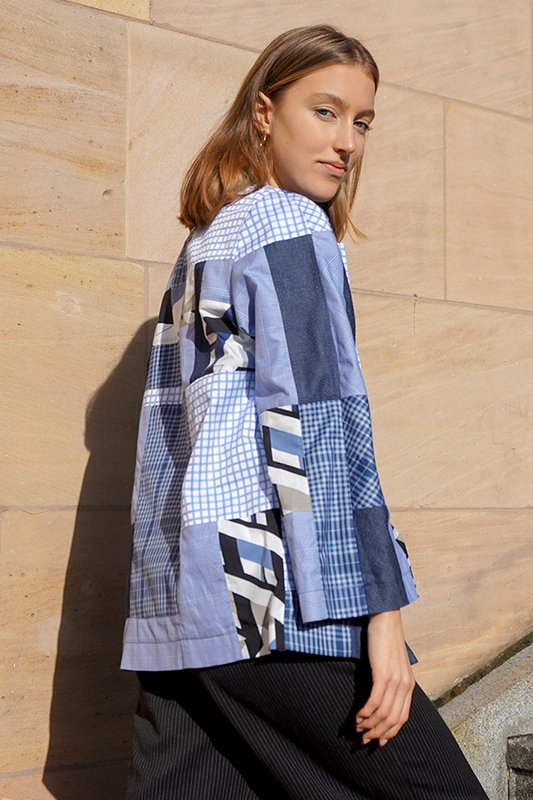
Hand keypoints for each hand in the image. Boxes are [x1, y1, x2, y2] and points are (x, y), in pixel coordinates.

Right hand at [354, 609, 415, 747]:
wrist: (385, 617)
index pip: (402, 718)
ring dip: (369, 725)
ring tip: (356, 728)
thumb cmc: (385, 639)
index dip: (389, 733)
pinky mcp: (383, 674)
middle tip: (362, 739)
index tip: (377, 742)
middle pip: (393, 720)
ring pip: (383, 714)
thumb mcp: (391, 664)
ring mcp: (395, 680)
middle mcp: (405, 685)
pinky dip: (366, 713)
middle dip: (377, 734)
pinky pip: (375, 701)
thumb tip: (379, 697)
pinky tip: (357, 716)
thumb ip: (390, 681)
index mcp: (409, 685)